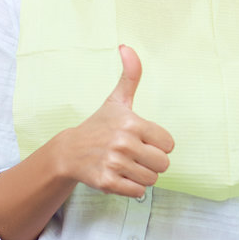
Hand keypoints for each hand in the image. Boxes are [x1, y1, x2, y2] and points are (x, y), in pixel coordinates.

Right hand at [55, 45, 174, 197]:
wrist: (69, 151)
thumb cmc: (99, 125)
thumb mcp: (116, 100)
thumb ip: (130, 75)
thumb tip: (126, 46)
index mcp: (131, 123)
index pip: (168, 144)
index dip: (157, 144)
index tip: (141, 140)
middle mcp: (123, 143)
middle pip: (163, 164)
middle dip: (151, 162)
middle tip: (133, 155)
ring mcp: (114, 163)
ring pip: (151, 180)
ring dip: (141, 175)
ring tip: (125, 165)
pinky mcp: (107, 182)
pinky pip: (138, 192)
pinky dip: (131, 188)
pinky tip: (118, 175)